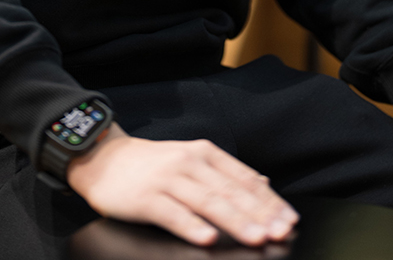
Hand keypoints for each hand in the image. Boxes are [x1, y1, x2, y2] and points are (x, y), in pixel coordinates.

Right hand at [66, 123, 298, 246]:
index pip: (243, 178)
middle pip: (230, 190)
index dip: (268, 200)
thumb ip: (226, 172)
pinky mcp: (147, 197)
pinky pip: (173, 214)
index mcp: (204, 153)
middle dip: (259, 213)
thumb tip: (263, 182)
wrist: (104, 158)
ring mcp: (168, 179)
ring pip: (207, 201)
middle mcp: (189, 162)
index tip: (288, 219)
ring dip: (234, 221)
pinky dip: (192, 226)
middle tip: (281, 232)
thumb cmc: (153, 164)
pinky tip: (207, 239)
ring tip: (256, 237)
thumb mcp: (192, 158)